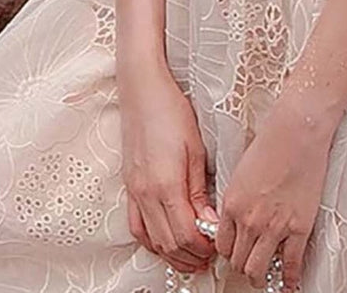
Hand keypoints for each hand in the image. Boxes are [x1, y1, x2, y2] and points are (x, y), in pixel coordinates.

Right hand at [118, 62, 217, 273]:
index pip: (185, 235)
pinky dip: (152, 240)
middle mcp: (145, 193)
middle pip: (167, 244)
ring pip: (150, 240)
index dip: (203, 248)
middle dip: (190, 256)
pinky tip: (166, 239)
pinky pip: (136, 226)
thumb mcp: (196, 149)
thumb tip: (209, 222)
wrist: (142, 90)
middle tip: (209, 255)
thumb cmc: (171, 111)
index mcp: (165, 185)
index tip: (217, 245)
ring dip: (171, 253)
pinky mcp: (129, 186)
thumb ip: (200, 191)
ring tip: (192, 254)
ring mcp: (134, 191)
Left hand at [214, 102, 332, 290]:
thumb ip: (237, 197)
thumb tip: (238, 215)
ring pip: (258, 270)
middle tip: (248, 263)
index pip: (221, 245)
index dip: (228, 251)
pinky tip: (290, 282)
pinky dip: (290, 279)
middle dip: (241, 264)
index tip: (234, 252)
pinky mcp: (298, 228)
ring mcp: (273, 227)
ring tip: (264, 274)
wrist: (297, 131)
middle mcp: (248, 220)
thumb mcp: (241, 171)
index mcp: (231, 204)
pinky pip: (291, 266)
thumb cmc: (271, 142)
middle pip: (237, 261)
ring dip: (260, 275)